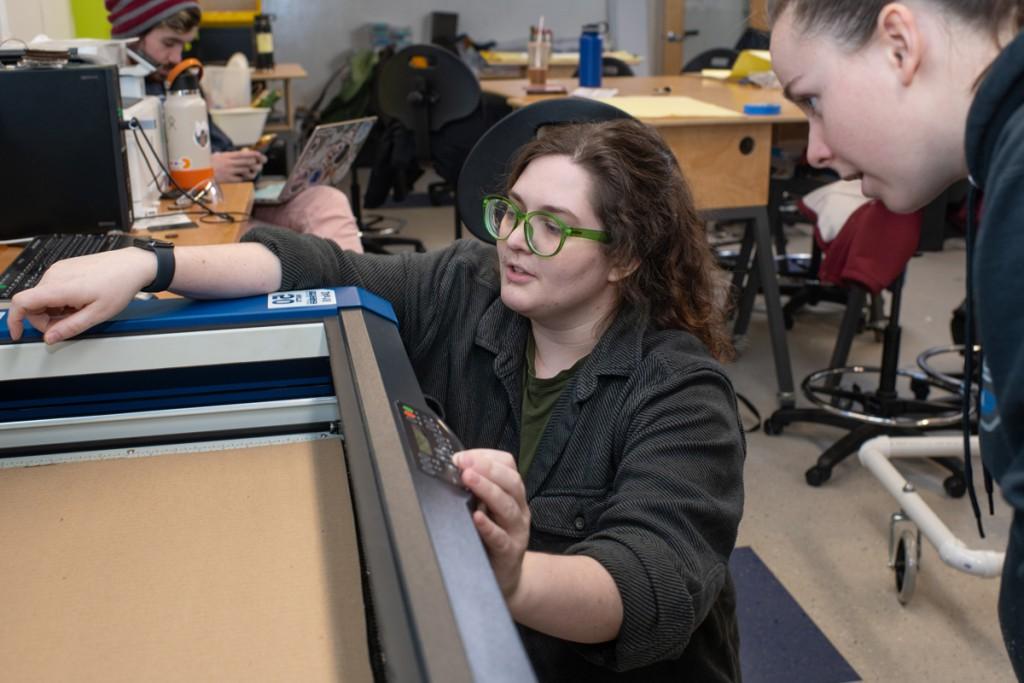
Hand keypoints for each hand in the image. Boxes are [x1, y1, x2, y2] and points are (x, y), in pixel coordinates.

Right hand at [6, 248, 155, 343]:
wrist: (132, 264)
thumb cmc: (120, 285)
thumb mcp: (98, 314)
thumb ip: (71, 327)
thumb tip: (50, 338)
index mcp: (59, 287)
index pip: (21, 302)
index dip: (15, 320)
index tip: (18, 333)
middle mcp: (54, 275)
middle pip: (32, 303)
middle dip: (45, 319)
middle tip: (69, 324)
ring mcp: (58, 269)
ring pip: (43, 297)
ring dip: (55, 310)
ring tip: (80, 309)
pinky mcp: (64, 267)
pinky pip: (52, 288)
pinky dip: (60, 300)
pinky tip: (80, 300)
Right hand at [212, 150, 266, 181]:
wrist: (200, 172)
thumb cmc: (209, 163)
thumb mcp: (218, 155)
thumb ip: (229, 155)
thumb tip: (239, 154)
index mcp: (227, 156)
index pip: (243, 154)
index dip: (253, 154)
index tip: (259, 155)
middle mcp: (229, 163)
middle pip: (247, 162)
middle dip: (255, 164)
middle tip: (259, 165)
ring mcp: (229, 171)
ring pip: (245, 171)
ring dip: (250, 171)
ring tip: (252, 172)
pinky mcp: (227, 179)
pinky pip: (240, 179)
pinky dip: (242, 178)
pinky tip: (242, 177)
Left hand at [454, 449, 530, 598]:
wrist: (507, 578)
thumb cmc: (493, 538)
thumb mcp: (488, 509)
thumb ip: (476, 490)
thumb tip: (452, 468)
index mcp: (513, 494)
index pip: (508, 466)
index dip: (486, 457)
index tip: (463, 456)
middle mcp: (519, 509)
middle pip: (511, 482)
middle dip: (487, 468)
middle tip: (465, 463)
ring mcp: (516, 531)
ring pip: (507, 506)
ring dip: (487, 489)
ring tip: (469, 479)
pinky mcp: (509, 553)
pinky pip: (500, 538)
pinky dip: (488, 526)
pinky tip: (476, 517)